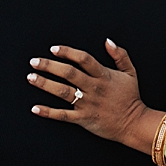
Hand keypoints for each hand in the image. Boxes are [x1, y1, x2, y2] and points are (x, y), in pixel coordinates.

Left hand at [27, 40, 150, 145]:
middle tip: (34, 61)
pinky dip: (48, 112)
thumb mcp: (130, 73)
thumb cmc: (131, 98)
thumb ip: (120, 55)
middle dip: (49, 66)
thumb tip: (108, 41)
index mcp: (103, 76)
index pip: (83, 59)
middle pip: (69, 73)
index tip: (54, 49)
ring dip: (45, 84)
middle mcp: (93, 88)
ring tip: (31, 77)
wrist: (134, 124)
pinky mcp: (83, 119)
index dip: (68, 52)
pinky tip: (35, 108)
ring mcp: (87, 104)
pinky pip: (63, 115)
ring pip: (62, 92)